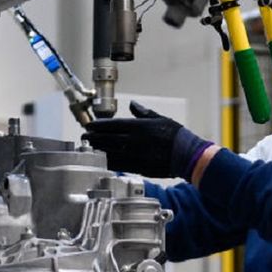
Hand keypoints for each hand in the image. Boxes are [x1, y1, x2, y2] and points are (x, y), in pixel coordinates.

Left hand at [83, 101, 212, 179]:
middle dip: (94, 138)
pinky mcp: (138, 167)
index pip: (112, 125)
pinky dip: (108, 161)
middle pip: (107, 139)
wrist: (186, 155)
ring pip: (110, 152)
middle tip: (85, 137)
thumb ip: (143, 112)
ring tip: (89, 148)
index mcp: (138, 127)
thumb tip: (133, 104)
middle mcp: (133, 141)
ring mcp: (134, 155)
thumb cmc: (175, 135)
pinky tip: (102, 160)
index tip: (90, 126)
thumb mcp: (160, 118)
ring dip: (98, 150)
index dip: (98, 126)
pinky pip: (118, 164)